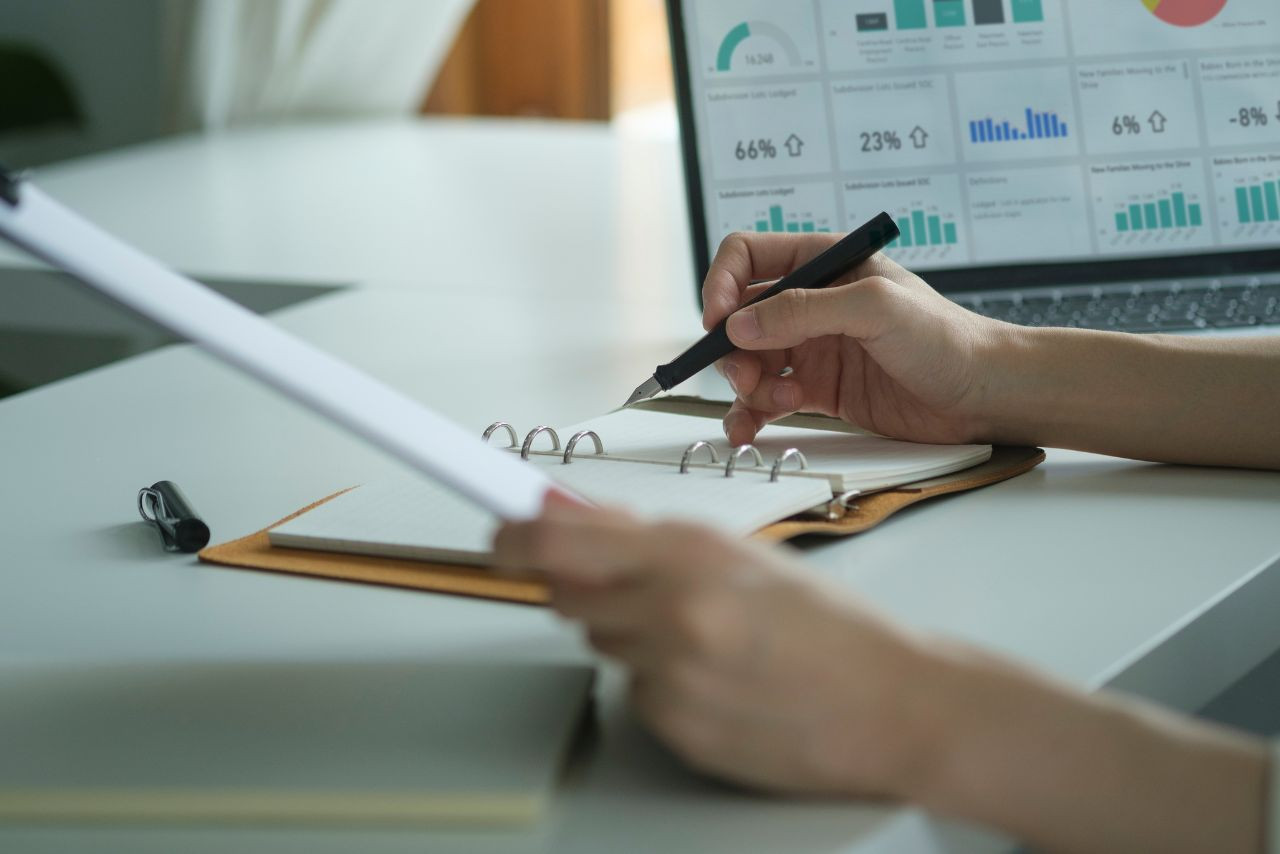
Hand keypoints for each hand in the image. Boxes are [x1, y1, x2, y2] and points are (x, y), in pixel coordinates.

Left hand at [493, 493, 937, 796]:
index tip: (497, 533)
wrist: (894, 706)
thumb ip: (649, 539)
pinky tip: (719, 682)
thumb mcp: (743, 555)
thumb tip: (567, 517)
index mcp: (689, 555)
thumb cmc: (831, 626)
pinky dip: (662, 684)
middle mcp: (671, 614)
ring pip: (604, 644)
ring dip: (632, 635)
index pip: (555, 542)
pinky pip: (636, 694)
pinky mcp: (675, 731)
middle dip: (587, 588)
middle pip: (567, 597)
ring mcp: (670, 679)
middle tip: (644, 590)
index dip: (513, 536)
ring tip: (707, 640)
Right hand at [703, 232, 1014, 445]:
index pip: (747, 258)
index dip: (722, 285)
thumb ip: (804, 311)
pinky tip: (750, 430)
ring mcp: (812, 348)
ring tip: (772, 403)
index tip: (718, 322)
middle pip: (740, 316)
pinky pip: (766, 399)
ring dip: (744, 385)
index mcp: (824, 264)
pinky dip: (750, 415)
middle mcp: (812, 303)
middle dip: (731, 348)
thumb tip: (738, 324)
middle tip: (748, 376)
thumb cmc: (946, 338)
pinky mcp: (819, 390)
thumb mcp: (875, 308)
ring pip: (748, 361)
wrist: (983, 395)